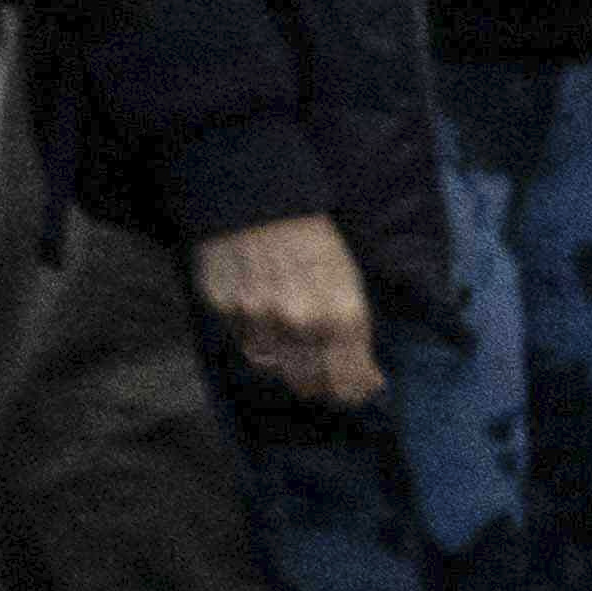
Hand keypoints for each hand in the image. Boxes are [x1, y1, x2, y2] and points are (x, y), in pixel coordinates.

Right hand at [192, 207, 382, 409]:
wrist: (257, 198)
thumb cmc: (313, 241)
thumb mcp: (349, 284)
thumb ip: (356, 337)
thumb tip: (369, 382)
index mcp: (341, 317)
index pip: (347, 386)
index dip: (350, 392)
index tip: (350, 387)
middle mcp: (300, 324)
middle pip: (307, 386)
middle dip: (316, 383)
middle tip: (318, 368)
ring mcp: (256, 317)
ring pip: (270, 368)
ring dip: (280, 361)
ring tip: (285, 337)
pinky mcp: (222, 307)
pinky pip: (240, 340)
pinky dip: (252, 336)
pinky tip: (258, 313)